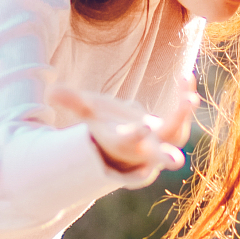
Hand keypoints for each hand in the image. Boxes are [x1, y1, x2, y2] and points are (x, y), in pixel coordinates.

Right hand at [47, 69, 197, 177]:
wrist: (125, 142)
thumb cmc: (105, 126)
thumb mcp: (89, 114)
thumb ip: (73, 102)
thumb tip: (50, 91)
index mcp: (122, 143)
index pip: (128, 141)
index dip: (135, 134)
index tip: (144, 126)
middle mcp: (143, 147)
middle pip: (156, 154)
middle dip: (165, 158)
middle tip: (177, 161)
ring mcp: (160, 141)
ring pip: (176, 132)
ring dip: (183, 115)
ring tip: (189, 96)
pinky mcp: (172, 129)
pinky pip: (182, 117)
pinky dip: (185, 98)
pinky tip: (186, 77)